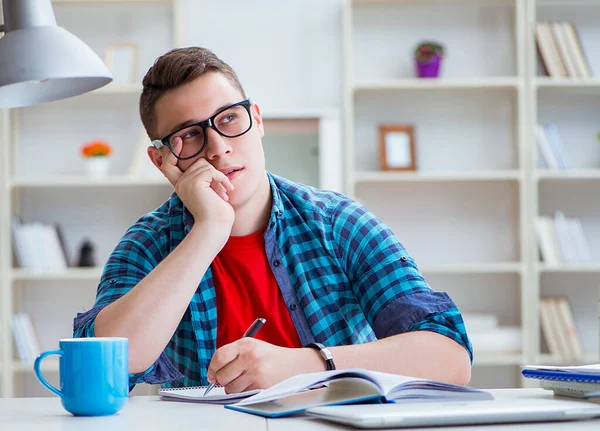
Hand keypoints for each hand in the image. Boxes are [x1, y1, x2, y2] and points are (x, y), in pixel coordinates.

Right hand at [159, 137, 234, 231]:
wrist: (215, 227)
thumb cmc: (216, 212)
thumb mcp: (209, 191)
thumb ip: (205, 178)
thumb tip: (207, 163)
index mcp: (181, 185)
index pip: (169, 164)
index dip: (171, 152)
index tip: (176, 140)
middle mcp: (180, 183)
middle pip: (197, 162)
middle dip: (212, 172)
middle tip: (222, 189)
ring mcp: (186, 182)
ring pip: (205, 165)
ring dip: (218, 178)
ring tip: (223, 194)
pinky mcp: (194, 183)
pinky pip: (212, 171)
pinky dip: (222, 180)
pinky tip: (227, 191)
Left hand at [207, 339, 322, 392]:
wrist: (296, 365)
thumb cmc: (272, 357)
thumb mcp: (253, 347)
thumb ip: (233, 355)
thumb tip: (213, 373)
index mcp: (246, 344)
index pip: (219, 356)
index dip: (211, 368)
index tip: (211, 374)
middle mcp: (250, 357)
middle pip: (222, 375)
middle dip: (222, 380)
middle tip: (228, 379)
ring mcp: (255, 372)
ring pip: (230, 388)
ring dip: (234, 388)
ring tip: (245, 380)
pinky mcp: (260, 386)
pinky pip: (241, 394)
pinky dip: (244, 393)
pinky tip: (253, 385)